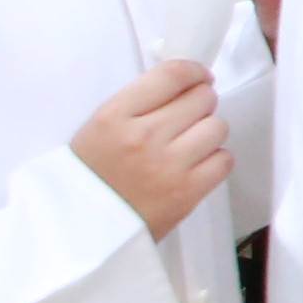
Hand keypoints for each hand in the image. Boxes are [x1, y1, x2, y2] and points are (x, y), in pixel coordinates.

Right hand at [73, 58, 233, 238]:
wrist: (79, 231)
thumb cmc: (89, 176)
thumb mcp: (99, 128)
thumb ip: (140, 103)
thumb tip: (187, 83)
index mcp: (115, 116)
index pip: (172, 75)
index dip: (194, 72)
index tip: (199, 78)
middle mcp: (143, 136)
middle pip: (202, 98)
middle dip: (199, 105)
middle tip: (188, 118)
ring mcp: (168, 165)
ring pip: (218, 127)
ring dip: (208, 133)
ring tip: (189, 145)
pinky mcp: (187, 193)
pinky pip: (224, 160)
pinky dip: (215, 161)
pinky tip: (195, 166)